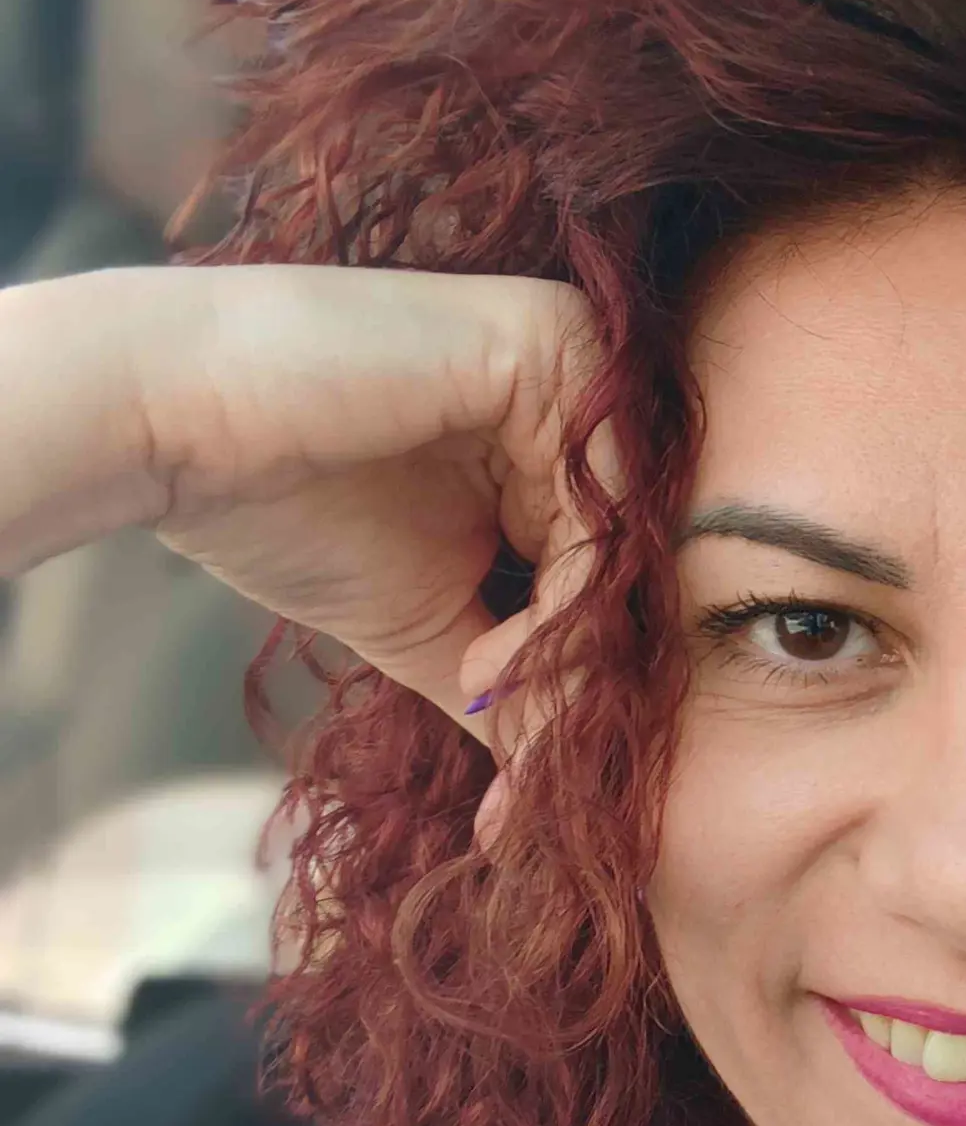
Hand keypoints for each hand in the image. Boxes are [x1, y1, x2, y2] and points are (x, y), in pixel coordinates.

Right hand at [132, 263, 617, 776]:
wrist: (167, 426)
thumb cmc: (281, 507)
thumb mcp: (430, 618)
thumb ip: (515, 677)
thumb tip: (567, 774)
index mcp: (558, 434)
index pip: (618, 572)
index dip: (582, 685)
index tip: (527, 783)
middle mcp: (585, 386)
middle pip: (638, 562)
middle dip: (583, 686)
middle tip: (529, 776)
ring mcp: (580, 356)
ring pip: (633, 546)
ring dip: (568, 657)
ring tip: (481, 696)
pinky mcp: (559, 342)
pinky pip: (608, 504)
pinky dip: (563, 606)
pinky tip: (484, 659)